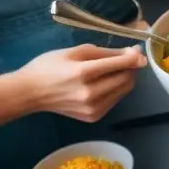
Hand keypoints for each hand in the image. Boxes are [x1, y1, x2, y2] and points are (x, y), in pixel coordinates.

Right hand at [17, 45, 145, 122]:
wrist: (29, 93)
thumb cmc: (49, 66)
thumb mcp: (75, 52)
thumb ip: (106, 53)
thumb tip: (133, 53)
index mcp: (84, 72)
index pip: (121, 64)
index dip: (135, 57)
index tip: (138, 51)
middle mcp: (91, 93)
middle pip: (126, 78)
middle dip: (130, 67)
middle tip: (124, 59)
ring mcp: (93, 108)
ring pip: (124, 90)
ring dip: (125, 78)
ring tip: (112, 70)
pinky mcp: (94, 117)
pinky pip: (115, 99)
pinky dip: (115, 89)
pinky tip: (103, 83)